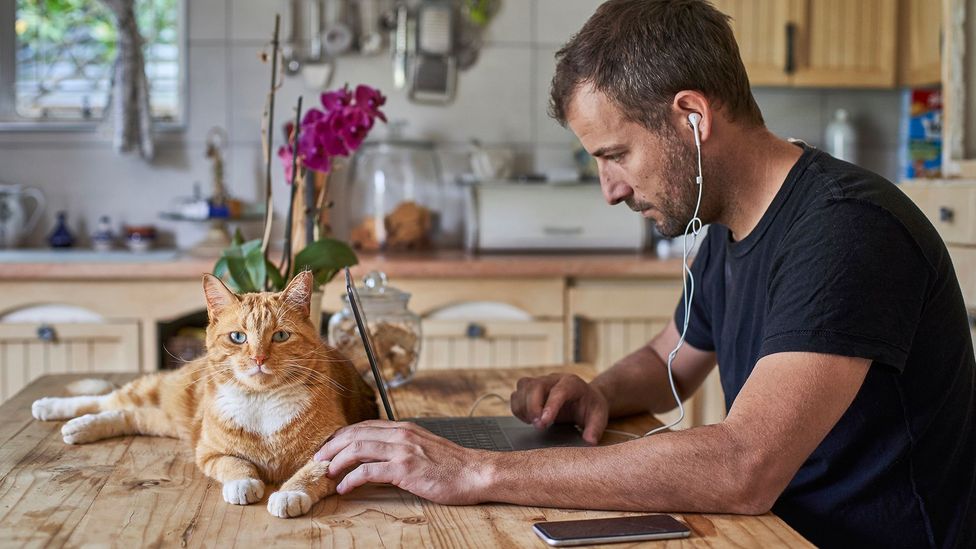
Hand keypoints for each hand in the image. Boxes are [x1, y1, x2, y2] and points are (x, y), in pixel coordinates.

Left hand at [313, 420, 490, 504]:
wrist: (475, 472)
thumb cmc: (453, 465)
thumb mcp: (424, 447)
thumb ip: (402, 447)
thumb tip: (379, 456)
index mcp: (404, 428)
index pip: (364, 426)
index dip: (342, 435)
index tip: (329, 446)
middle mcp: (401, 435)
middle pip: (355, 434)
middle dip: (332, 446)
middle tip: (319, 459)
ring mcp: (402, 450)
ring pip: (357, 449)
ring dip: (337, 461)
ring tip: (327, 472)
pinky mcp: (404, 469)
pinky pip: (368, 471)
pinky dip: (351, 479)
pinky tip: (344, 487)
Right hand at [510, 374, 607, 444]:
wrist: (586, 398)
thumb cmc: (591, 407)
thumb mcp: (599, 417)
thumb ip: (595, 429)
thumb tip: (589, 441)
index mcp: (572, 383)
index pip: (558, 391)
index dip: (550, 406)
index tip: (545, 422)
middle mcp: (554, 379)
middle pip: (535, 386)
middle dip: (532, 407)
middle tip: (539, 426)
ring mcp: (540, 382)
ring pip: (523, 387)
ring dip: (523, 408)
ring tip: (534, 424)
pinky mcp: (530, 389)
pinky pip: (516, 395)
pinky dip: (518, 409)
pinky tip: (529, 420)